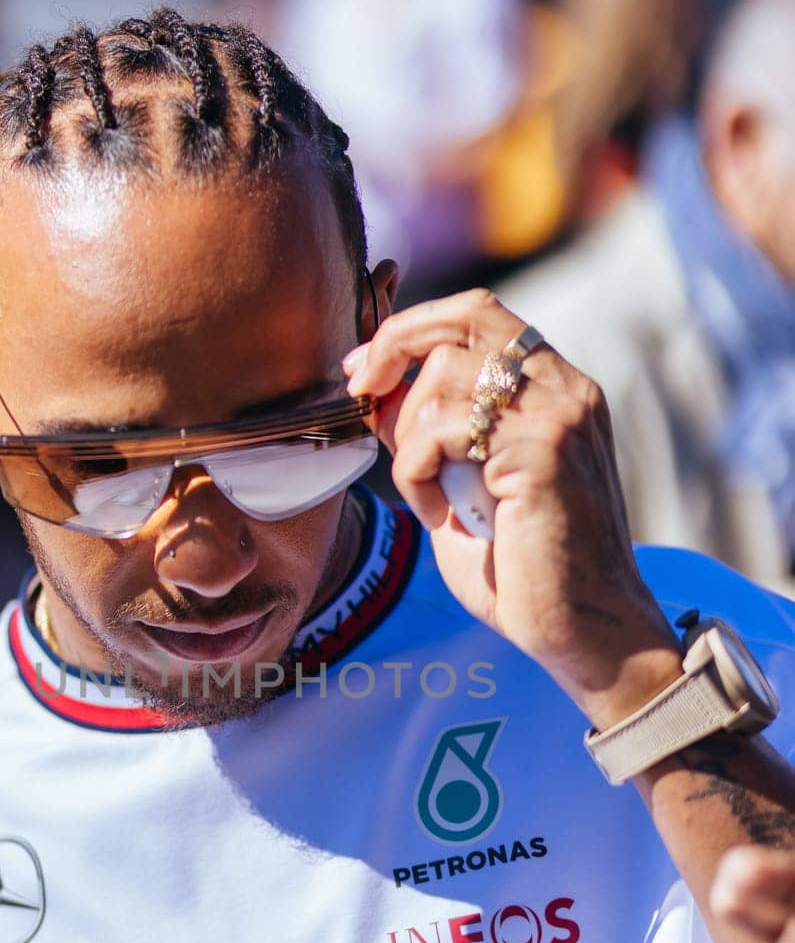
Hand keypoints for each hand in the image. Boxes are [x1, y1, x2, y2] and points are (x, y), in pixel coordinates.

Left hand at [343, 288, 680, 724]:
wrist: (581, 630)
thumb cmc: (521, 570)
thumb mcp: (460, 486)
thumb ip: (429, 434)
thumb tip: (375, 389)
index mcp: (555, 389)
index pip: (478, 313)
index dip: (411, 327)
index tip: (364, 367)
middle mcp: (566, 388)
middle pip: (464, 318)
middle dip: (394, 348)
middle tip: (360, 394)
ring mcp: (560, 414)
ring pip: (445, 376)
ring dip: (410, 437)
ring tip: (427, 495)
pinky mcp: (543, 450)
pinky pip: (442, 433)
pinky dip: (418, 473)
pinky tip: (439, 513)